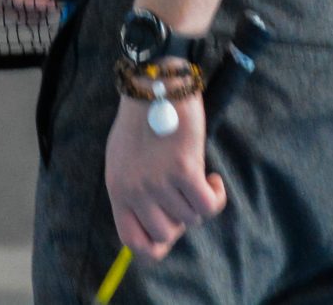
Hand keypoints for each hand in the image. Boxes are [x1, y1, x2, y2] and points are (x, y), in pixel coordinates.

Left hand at [104, 87, 225, 258]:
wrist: (156, 85)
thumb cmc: (142, 120)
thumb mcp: (124, 159)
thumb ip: (134, 192)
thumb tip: (158, 228)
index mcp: (117, 189)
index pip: (132, 241)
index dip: (154, 247)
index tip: (169, 235)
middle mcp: (134, 190)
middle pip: (166, 234)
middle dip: (180, 219)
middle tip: (184, 195)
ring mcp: (158, 182)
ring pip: (191, 218)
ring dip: (198, 200)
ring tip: (196, 175)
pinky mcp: (183, 170)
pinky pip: (208, 205)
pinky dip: (216, 195)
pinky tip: (213, 179)